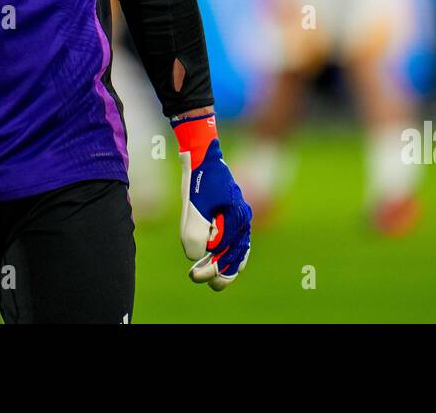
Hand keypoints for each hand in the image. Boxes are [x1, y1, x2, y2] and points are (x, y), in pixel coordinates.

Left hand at [172, 111, 251, 289]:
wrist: (202, 154)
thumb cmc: (199, 180)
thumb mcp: (194, 208)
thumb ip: (195, 235)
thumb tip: (196, 256)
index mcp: (237, 219)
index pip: (224, 252)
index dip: (209, 265)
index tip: (193, 272)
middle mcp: (242, 220)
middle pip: (236, 256)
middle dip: (218, 272)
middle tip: (197, 278)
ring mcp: (238, 217)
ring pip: (237, 251)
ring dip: (223, 265)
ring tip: (211, 280)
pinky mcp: (230, 213)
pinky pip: (234, 241)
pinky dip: (226, 253)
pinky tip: (215, 258)